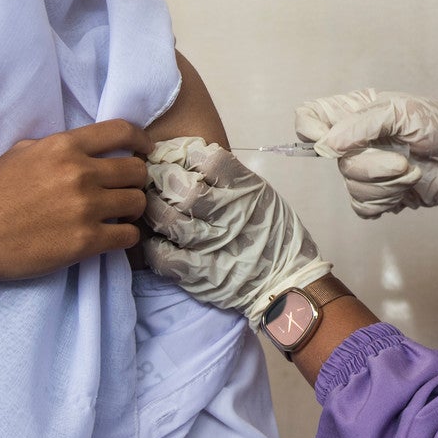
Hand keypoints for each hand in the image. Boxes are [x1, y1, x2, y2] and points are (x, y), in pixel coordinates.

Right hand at [0, 120, 151, 361]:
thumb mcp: (19, 154)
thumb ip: (54, 147)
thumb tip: (83, 147)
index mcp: (63, 147)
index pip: (122, 131)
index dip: (141, 141)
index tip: (145, 151)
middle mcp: (79, 173)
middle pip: (136, 170)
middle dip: (135, 181)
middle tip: (125, 191)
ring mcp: (85, 208)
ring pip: (138, 202)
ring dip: (132, 209)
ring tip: (119, 215)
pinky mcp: (86, 242)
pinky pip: (129, 236)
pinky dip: (126, 236)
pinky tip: (113, 237)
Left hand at [143, 138, 331, 324]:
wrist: (286, 281)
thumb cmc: (273, 234)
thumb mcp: (262, 196)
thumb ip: (231, 179)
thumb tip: (189, 159)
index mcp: (248, 191)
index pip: (210, 160)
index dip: (187, 156)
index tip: (177, 160)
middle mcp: (231, 214)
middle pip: (185, 190)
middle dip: (163, 182)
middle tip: (154, 182)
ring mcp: (214, 246)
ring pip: (169, 220)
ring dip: (153, 211)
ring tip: (151, 208)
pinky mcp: (200, 274)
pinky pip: (164, 256)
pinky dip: (154, 245)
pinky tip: (156, 239)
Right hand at [294, 89, 437, 216]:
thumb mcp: (403, 112)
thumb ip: (361, 124)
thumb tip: (326, 146)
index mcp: (356, 112)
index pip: (310, 117)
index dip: (310, 129)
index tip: (329, 141)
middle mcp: (355, 140)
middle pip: (335, 160)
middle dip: (373, 165)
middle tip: (403, 160)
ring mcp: (366, 169)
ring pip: (352, 186)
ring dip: (388, 184)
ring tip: (412, 172)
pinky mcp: (379, 196)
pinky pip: (364, 207)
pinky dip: (388, 200)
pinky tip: (407, 189)